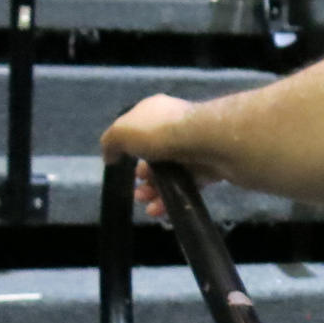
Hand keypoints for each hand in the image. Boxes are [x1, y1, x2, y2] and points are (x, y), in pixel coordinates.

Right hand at [100, 94, 219, 218]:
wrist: (208, 140)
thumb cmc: (160, 131)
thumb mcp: (122, 132)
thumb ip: (111, 142)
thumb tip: (110, 155)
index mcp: (157, 112)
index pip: (140, 130)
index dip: (129, 150)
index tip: (123, 167)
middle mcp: (178, 126)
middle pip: (156, 155)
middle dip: (144, 178)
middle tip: (138, 194)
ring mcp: (197, 146)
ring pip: (173, 173)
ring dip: (157, 191)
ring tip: (148, 206)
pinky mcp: (213, 165)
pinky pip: (190, 185)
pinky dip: (175, 198)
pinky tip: (162, 210)